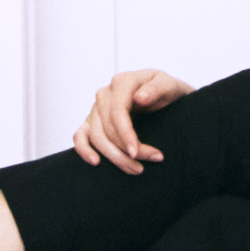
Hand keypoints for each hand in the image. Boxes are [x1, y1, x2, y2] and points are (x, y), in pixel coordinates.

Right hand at [71, 68, 187, 167]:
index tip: (136, 153)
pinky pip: (80, 135)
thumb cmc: (166, 91)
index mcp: (123, 82)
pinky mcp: (91, 120)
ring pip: (96, 137)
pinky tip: (96, 161)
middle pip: (107, 128)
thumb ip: (157, 88)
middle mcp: (105, 93)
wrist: (163, 95)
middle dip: (125, 151)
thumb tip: (140, 97)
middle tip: (145, 165)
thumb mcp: (169, 85)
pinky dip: (84, 149)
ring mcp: (96, 107)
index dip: (125, 135)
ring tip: (136, 169)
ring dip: (113, 157)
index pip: (118, 112)